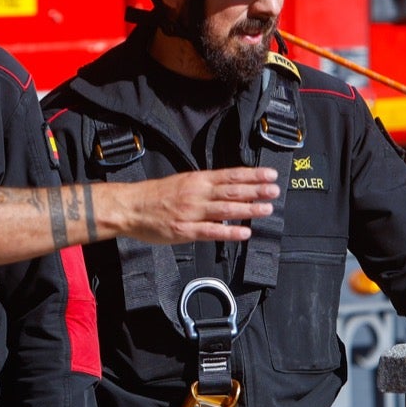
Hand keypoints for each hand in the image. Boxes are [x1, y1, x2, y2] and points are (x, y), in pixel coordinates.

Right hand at [122, 167, 277, 243]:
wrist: (130, 207)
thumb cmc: (155, 196)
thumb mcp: (183, 182)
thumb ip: (205, 185)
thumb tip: (230, 187)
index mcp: (197, 180)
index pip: (231, 175)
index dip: (253, 175)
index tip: (270, 174)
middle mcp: (197, 194)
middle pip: (232, 191)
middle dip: (256, 190)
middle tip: (275, 190)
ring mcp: (192, 212)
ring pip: (226, 210)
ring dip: (248, 209)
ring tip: (267, 209)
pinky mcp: (185, 230)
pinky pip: (211, 231)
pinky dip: (230, 232)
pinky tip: (245, 233)